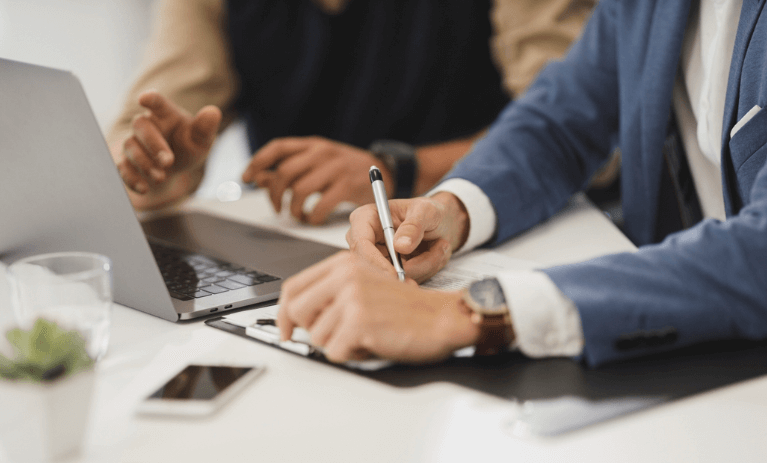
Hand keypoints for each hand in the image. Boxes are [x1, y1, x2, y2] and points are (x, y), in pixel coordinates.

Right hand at [112, 91, 220, 196]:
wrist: (172, 169)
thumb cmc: (187, 147)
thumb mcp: (201, 141)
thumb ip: (205, 128)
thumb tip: (213, 112)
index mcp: (165, 115)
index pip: (157, 102)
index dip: (151, 99)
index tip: (144, 99)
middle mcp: (146, 125)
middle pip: (141, 125)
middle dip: (153, 144)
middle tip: (168, 161)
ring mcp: (133, 142)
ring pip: (130, 145)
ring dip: (144, 163)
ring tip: (161, 177)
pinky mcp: (125, 161)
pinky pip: (122, 167)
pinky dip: (131, 178)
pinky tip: (144, 188)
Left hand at [241, 136, 392, 223]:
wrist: (384, 169)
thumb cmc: (344, 169)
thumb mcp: (317, 163)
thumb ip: (289, 170)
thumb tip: (258, 178)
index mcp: (312, 145)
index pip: (277, 147)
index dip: (257, 161)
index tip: (246, 177)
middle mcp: (322, 153)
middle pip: (285, 172)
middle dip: (274, 194)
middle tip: (276, 207)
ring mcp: (335, 169)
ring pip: (299, 190)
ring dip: (293, 208)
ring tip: (297, 214)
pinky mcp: (347, 186)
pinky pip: (320, 205)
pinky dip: (312, 217)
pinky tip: (313, 218)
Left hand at [277, 252, 478, 363]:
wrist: (442, 316)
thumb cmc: (409, 307)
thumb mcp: (367, 284)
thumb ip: (333, 291)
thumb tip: (297, 315)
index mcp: (344, 263)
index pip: (293, 286)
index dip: (283, 312)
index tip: (286, 328)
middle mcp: (345, 276)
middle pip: (295, 311)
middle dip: (310, 331)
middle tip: (333, 337)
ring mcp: (351, 298)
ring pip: (316, 337)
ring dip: (340, 345)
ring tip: (366, 335)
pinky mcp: (359, 322)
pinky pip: (335, 352)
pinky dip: (353, 355)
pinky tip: (373, 343)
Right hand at [345, 192, 469, 282]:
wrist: (443, 223)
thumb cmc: (429, 211)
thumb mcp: (426, 211)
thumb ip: (414, 226)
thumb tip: (400, 245)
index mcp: (366, 218)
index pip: (360, 244)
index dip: (375, 262)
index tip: (396, 273)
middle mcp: (366, 240)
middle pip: (371, 266)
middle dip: (401, 270)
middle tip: (428, 263)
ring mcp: (377, 257)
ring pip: (393, 276)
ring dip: (421, 266)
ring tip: (439, 245)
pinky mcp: (389, 270)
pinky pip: (404, 280)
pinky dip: (424, 270)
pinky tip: (434, 254)